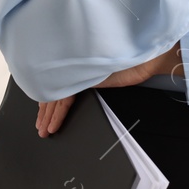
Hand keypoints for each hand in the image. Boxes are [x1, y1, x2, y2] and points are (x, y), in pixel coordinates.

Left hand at [35, 43, 183, 137]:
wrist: (148, 58)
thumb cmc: (134, 63)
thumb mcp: (108, 74)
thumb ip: (90, 77)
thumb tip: (76, 84)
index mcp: (82, 67)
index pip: (60, 88)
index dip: (51, 104)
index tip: (45, 117)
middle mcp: (78, 68)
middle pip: (54, 92)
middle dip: (46, 113)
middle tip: (40, 128)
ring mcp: (80, 72)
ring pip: (57, 96)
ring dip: (49, 115)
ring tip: (44, 130)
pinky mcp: (85, 77)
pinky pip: (65, 97)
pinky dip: (58, 112)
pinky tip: (52, 122)